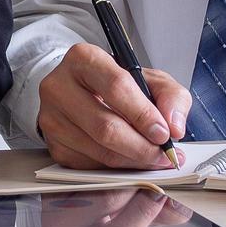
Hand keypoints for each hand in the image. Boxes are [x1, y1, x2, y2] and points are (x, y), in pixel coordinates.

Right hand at [36, 43, 190, 169]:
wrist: (83, 91)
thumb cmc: (116, 84)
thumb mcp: (149, 79)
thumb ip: (171, 96)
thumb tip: (174, 126)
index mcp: (84, 59)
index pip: (116, 87)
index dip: (143, 114)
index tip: (164, 133)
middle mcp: (59, 86)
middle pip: (105, 126)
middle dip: (141, 147)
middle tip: (164, 155)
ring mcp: (51, 117)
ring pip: (98, 151)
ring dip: (132, 162)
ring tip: (153, 158)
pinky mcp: (52, 144)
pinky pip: (89, 166)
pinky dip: (115, 168)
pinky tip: (129, 160)